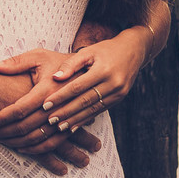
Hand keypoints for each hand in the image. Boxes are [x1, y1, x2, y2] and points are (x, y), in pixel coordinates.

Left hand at [0, 49, 102, 158]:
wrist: (88, 69)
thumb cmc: (58, 61)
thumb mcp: (38, 56)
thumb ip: (16, 63)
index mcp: (47, 88)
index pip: (19, 109)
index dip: (1, 117)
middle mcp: (57, 106)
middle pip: (27, 126)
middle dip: (5, 131)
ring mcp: (66, 118)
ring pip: (39, 138)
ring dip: (18, 142)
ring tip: (0, 139)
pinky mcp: (72, 125)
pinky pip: (53, 143)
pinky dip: (36, 149)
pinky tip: (22, 147)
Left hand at [35, 29, 151, 131]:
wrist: (133, 51)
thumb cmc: (105, 50)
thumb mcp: (88, 51)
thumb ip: (71, 64)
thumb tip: (55, 77)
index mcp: (103, 70)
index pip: (77, 86)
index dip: (61, 96)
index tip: (45, 104)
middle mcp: (113, 83)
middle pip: (85, 101)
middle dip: (66, 112)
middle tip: (49, 120)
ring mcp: (119, 93)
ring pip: (93, 109)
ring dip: (75, 119)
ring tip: (59, 127)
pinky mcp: (120, 98)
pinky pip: (100, 110)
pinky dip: (86, 119)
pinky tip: (74, 125)